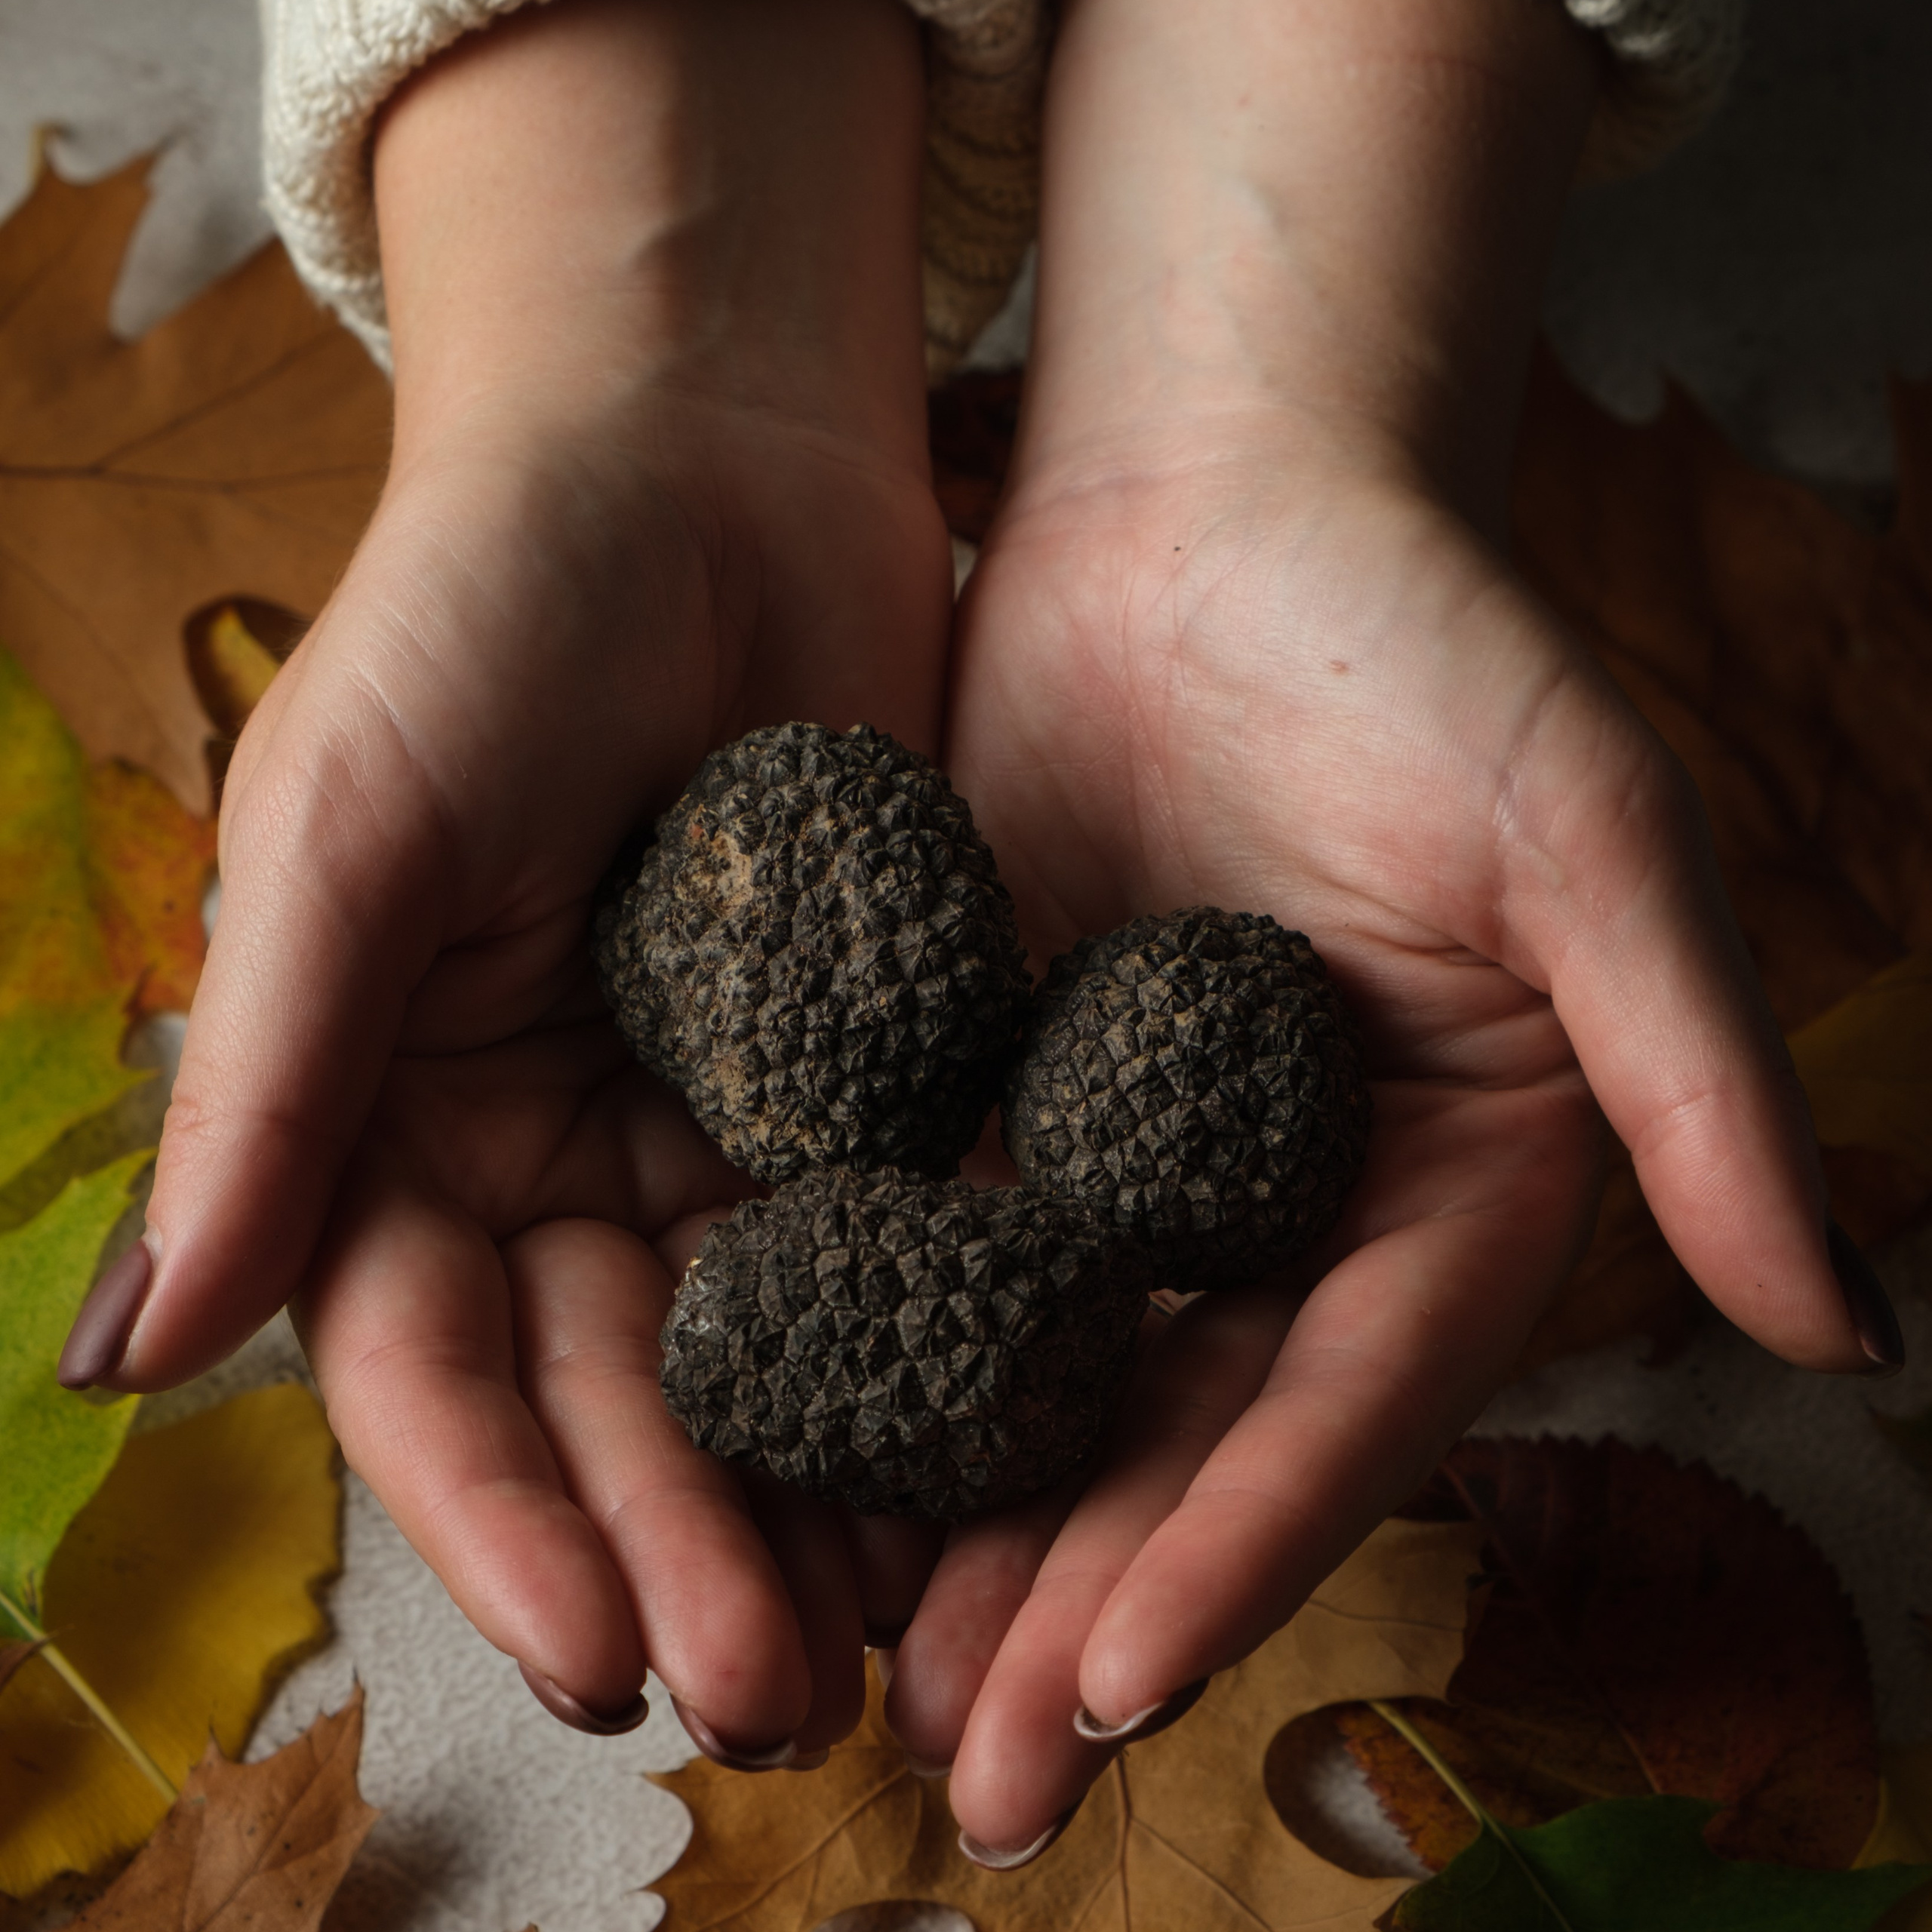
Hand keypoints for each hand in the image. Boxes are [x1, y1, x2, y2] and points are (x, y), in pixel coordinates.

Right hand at [79, 0, 953, 1754]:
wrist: (702, 451)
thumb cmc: (487, 604)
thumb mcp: (354, 828)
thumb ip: (269, 1082)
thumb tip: (131, 1354)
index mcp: (401, 1115)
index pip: (433, 1366)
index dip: (503, 1520)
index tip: (595, 1659)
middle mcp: (553, 1142)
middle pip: (611, 1393)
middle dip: (683, 1544)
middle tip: (773, 1697)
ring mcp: (715, 1112)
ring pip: (760, 1354)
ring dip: (810, 1497)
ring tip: (885, 1644)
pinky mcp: (861, 1062)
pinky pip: (894, 1235)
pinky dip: (929, 1353)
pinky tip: (987, 1466)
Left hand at [885, 0, 1888, 1859]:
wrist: (1218, 501)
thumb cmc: (1427, 639)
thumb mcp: (1589, 838)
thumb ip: (1698, 1073)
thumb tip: (1858, 1322)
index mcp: (1440, 1178)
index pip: (1344, 1399)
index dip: (1244, 1543)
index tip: (1124, 1682)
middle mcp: (1282, 1196)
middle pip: (1181, 1433)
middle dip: (1082, 1604)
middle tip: (975, 1776)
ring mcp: (1123, 1153)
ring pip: (1035, 1378)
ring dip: (959, 1534)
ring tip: (871, 1686)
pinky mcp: (988, 1082)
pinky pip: (916, 1246)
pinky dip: (856, 1364)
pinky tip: (783, 1476)